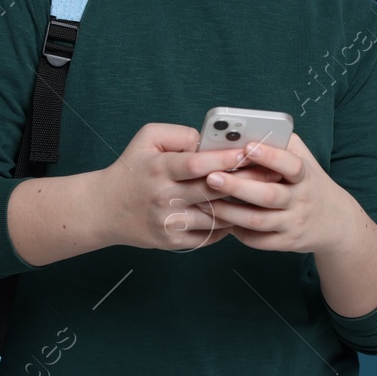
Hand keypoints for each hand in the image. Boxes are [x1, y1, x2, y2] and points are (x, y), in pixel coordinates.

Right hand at [92, 122, 283, 251]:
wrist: (105, 209)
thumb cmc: (132, 168)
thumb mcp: (147, 139)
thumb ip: (179, 134)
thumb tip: (208, 141)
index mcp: (158, 169)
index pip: (195, 164)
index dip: (223, 158)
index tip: (248, 152)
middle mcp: (163, 197)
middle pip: (211, 191)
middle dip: (243, 182)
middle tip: (271, 174)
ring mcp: (168, 222)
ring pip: (215, 216)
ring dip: (240, 207)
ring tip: (263, 196)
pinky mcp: (172, 242)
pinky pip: (208, 235)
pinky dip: (226, 226)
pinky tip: (240, 215)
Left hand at [194, 133, 361, 256]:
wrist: (336, 221)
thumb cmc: (309, 183)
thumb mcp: (305, 159)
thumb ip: (282, 144)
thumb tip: (248, 130)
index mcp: (305, 176)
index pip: (291, 165)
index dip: (270, 156)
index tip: (247, 147)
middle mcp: (301, 200)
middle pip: (268, 195)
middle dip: (238, 186)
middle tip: (211, 177)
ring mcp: (293, 224)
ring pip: (258, 220)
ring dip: (230, 212)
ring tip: (206, 201)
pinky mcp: (286, 243)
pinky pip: (259, 240)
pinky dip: (238, 232)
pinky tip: (223, 221)